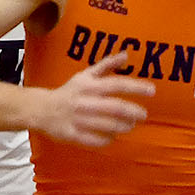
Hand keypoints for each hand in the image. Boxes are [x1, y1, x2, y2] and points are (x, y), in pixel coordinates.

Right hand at [31, 53, 152, 146]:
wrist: (42, 109)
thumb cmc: (69, 92)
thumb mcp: (85, 75)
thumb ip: (106, 65)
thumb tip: (126, 54)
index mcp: (89, 86)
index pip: (117, 84)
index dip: (136, 87)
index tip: (152, 90)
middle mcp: (85, 102)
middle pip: (115, 108)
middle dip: (133, 112)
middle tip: (143, 114)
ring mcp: (78, 120)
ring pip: (107, 126)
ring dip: (123, 126)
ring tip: (130, 125)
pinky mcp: (72, 135)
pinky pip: (94, 140)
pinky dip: (107, 139)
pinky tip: (112, 136)